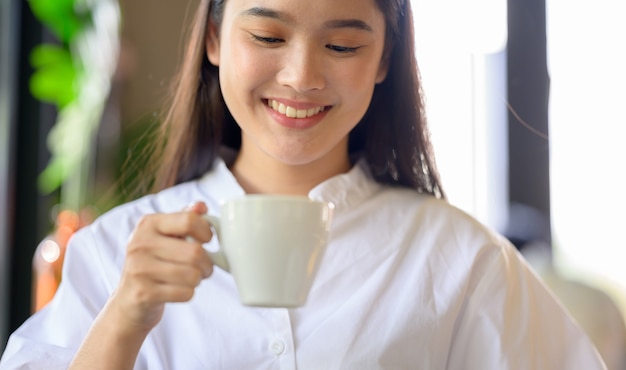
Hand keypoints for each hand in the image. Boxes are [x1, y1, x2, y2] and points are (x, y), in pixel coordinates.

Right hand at [109, 201, 213, 332]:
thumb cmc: (155, 262)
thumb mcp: (166, 235)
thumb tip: (201, 206)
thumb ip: (185, 218)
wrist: (129, 299)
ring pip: (193, 275)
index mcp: (148, 223)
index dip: (206, 232)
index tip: (207, 240)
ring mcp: (139, 269)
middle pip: (195, 252)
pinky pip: (185, 293)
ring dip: (198, 279)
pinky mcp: (143, 293)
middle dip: (207, 263)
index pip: (189, 220)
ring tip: (190, 278)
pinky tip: (177, 290)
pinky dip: (188, 293)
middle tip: (204, 267)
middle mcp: (140, 243)